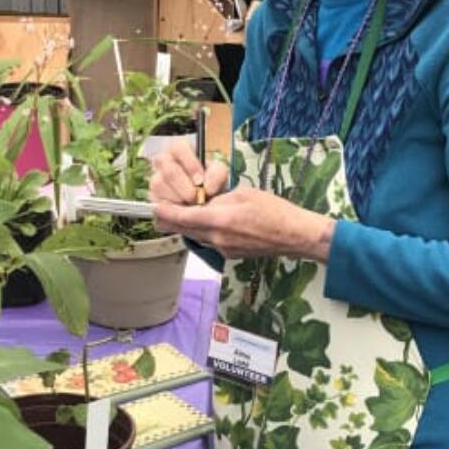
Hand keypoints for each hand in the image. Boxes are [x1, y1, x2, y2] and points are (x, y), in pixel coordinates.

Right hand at [149, 137, 229, 208]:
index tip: (201, 181)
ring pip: (161, 187)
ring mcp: (155, 178)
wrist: (203, 201)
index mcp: (178, 149)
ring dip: (179, 200)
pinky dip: (172, 210)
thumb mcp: (219, 173)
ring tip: (191, 205)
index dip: (190, 165)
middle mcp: (163, 161)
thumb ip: (217, 174)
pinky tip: (183, 211)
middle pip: (170, 171)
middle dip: (185, 188)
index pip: (178, 148)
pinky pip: (158, 203)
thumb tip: (207, 188)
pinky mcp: (152, 197)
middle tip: (197, 199)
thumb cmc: (209, 181)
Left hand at [152, 179, 334, 262]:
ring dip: (189, 227)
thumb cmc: (274, 211)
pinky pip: (210, 242)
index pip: (183, 218)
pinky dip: (205, 232)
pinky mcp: (230, 255)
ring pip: (197, 236)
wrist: (294, 236)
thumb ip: (220, 199)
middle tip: (159, 212)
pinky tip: (211, 223)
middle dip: (172, 221)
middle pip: (185, 230)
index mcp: (220, 220)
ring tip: (185, 215)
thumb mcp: (244, 194)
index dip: (166, 213)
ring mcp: (223, 249)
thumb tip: (206, 204)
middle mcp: (217, 238)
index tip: (154, 208)